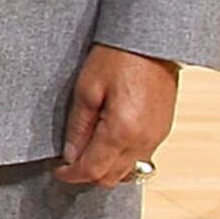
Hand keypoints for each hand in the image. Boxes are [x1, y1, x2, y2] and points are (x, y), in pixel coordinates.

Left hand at [55, 45, 179, 187]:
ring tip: (87, 151)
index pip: (93, 170)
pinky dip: (122, 157)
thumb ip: (78, 126)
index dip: (70, 175)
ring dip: (106, 168)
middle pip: (111, 178)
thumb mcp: (86, 88)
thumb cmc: (118, 57)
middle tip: (69, 161)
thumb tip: (70, 154)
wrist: (153, 40)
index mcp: (122, 131)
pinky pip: (140, 157)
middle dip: (87, 174)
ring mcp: (157, 137)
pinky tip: (108, 141)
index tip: (56, 170)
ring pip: (128, 171)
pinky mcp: (162, 130)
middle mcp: (143, 140)